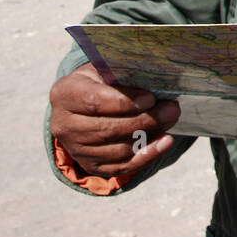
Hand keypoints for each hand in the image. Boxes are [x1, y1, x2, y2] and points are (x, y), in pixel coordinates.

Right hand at [49, 63, 180, 177]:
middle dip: (145, 119)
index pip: (94, 102)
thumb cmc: (100, 82)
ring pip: (118, 149)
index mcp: (64, 94)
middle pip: (108, 128)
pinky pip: (122, 166)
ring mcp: (76, 149)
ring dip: (149, 135)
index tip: (150, 98)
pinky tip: (165, 142)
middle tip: (171, 109)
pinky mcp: (91, 165)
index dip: (124, 102)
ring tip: (170, 119)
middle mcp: (64, 125)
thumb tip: (157, 80)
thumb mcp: (105, 70)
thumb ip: (124, 75)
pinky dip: (147, 155)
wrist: (83, 107)